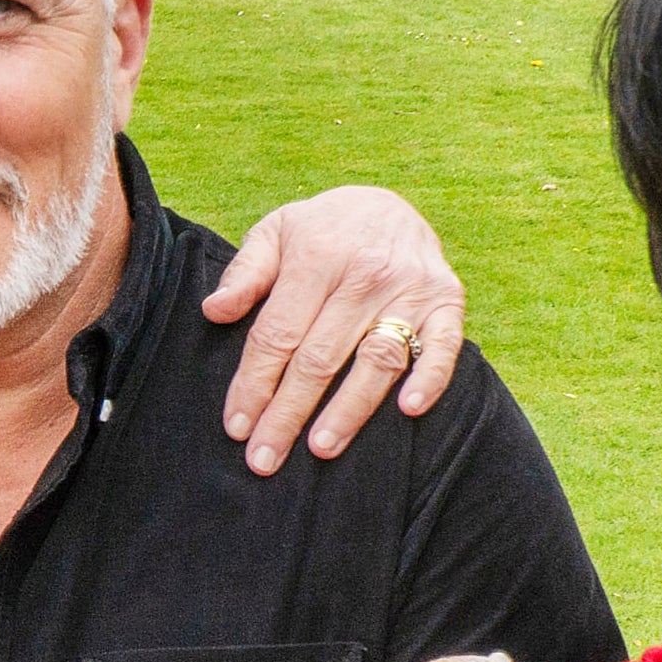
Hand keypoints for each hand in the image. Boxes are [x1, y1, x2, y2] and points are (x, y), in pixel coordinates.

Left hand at [203, 186, 466, 473]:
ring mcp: (410, 287)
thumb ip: (245, 273)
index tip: (238, 426)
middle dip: (288, 413)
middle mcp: (365, 272)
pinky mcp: (448, 300)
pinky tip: (408, 411)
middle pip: (319, 358)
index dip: (254, 384)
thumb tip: (214, 312)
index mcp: (316, 256)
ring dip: (348, 410)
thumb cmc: (321, 230)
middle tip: (265, 459)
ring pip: (376, 360)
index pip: (278, 334)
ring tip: (320, 449)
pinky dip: (430, 378)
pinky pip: (444, 346)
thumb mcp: (275, 233)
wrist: (389, 203)